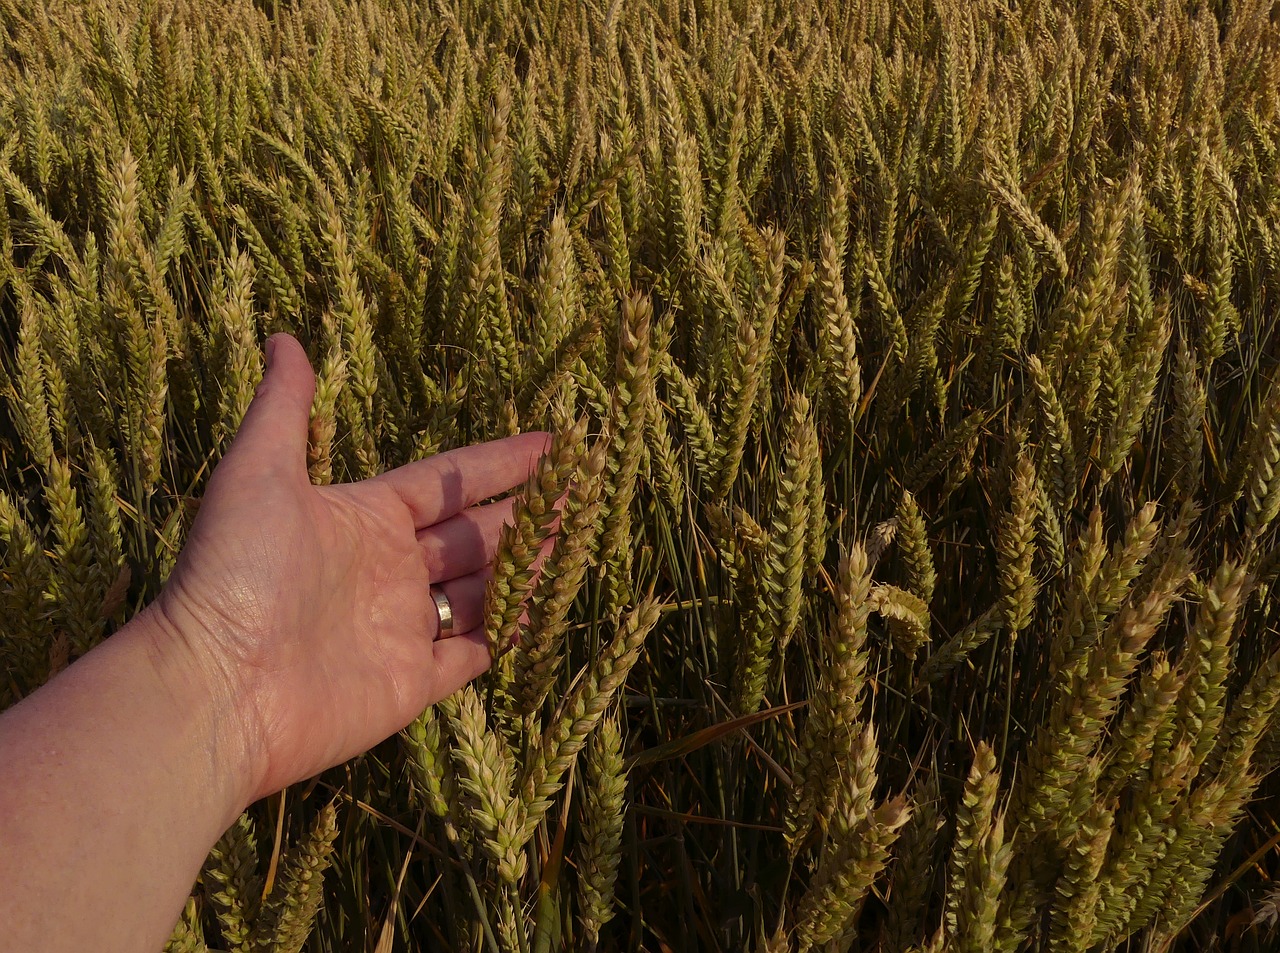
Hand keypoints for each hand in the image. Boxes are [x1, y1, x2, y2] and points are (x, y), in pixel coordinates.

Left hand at [146, 333, 548, 803]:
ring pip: (483, 591)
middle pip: (474, 535)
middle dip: (528, 512)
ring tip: (579, 542)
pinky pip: (472, 656)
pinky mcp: (412, 684)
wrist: (218, 687)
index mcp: (365, 518)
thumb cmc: (237, 573)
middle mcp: (390, 571)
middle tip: (584, 492)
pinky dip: (506, 637)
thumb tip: (283, 338)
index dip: (500, 462)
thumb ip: (285, 408)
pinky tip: (542, 616)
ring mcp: (403, 629)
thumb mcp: (259, 473)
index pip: (449, 482)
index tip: (552, 443)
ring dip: (527, 567)